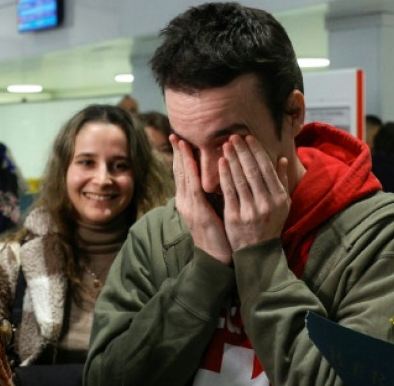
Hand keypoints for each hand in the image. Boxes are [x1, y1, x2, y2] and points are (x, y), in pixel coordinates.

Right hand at [171, 135, 231, 263]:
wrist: (216, 257)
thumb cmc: (218, 232)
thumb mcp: (213, 208)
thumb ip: (212, 192)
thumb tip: (219, 175)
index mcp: (188, 200)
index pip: (183, 173)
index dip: (181, 156)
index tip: (179, 139)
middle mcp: (185, 202)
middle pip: (180, 172)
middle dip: (177, 153)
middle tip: (174, 135)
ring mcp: (190, 207)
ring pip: (184, 178)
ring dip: (182, 159)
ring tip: (180, 142)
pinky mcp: (198, 213)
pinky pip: (194, 190)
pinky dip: (191, 174)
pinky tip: (190, 162)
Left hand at [219, 134, 289, 251]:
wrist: (257, 252)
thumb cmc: (270, 224)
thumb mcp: (283, 205)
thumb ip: (282, 181)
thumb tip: (283, 159)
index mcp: (279, 198)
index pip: (267, 169)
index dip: (257, 151)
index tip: (248, 137)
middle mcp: (266, 203)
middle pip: (253, 171)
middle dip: (243, 151)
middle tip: (233, 136)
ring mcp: (250, 210)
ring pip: (240, 179)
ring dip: (232, 159)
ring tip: (225, 145)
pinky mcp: (235, 217)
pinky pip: (229, 192)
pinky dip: (225, 175)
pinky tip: (221, 163)